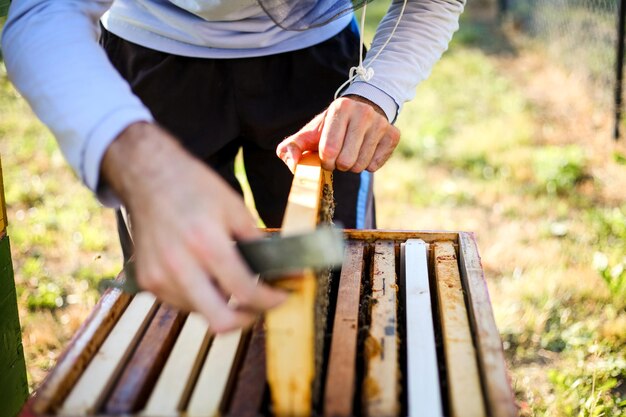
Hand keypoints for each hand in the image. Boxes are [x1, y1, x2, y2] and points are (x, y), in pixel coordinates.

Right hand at [101, 122, 286, 331]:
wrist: (148, 176)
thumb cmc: (193, 187)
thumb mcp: (234, 206)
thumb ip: (256, 242)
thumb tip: (279, 267)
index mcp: (206, 243)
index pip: (245, 290)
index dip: (270, 300)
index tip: (280, 298)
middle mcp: (179, 266)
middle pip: (219, 320)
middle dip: (246, 318)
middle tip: (258, 306)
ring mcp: (158, 277)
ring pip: (200, 313)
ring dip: (220, 304)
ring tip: (227, 280)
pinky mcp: (146, 280)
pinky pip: (180, 303)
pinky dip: (198, 296)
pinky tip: (204, 275)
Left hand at [276, 95, 399, 172]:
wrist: (362, 111)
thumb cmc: (330, 127)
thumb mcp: (309, 133)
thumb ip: (291, 147)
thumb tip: (293, 164)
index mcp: (340, 108)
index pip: (329, 150)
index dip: (325, 160)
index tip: (326, 155)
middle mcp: (363, 112)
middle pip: (346, 161)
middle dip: (338, 164)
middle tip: (339, 155)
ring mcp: (381, 123)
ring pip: (361, 165)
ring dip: (352, 165)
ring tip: (351, 152)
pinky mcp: (393, 135)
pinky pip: (375, 166)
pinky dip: (367, 164)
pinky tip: (364, 151)